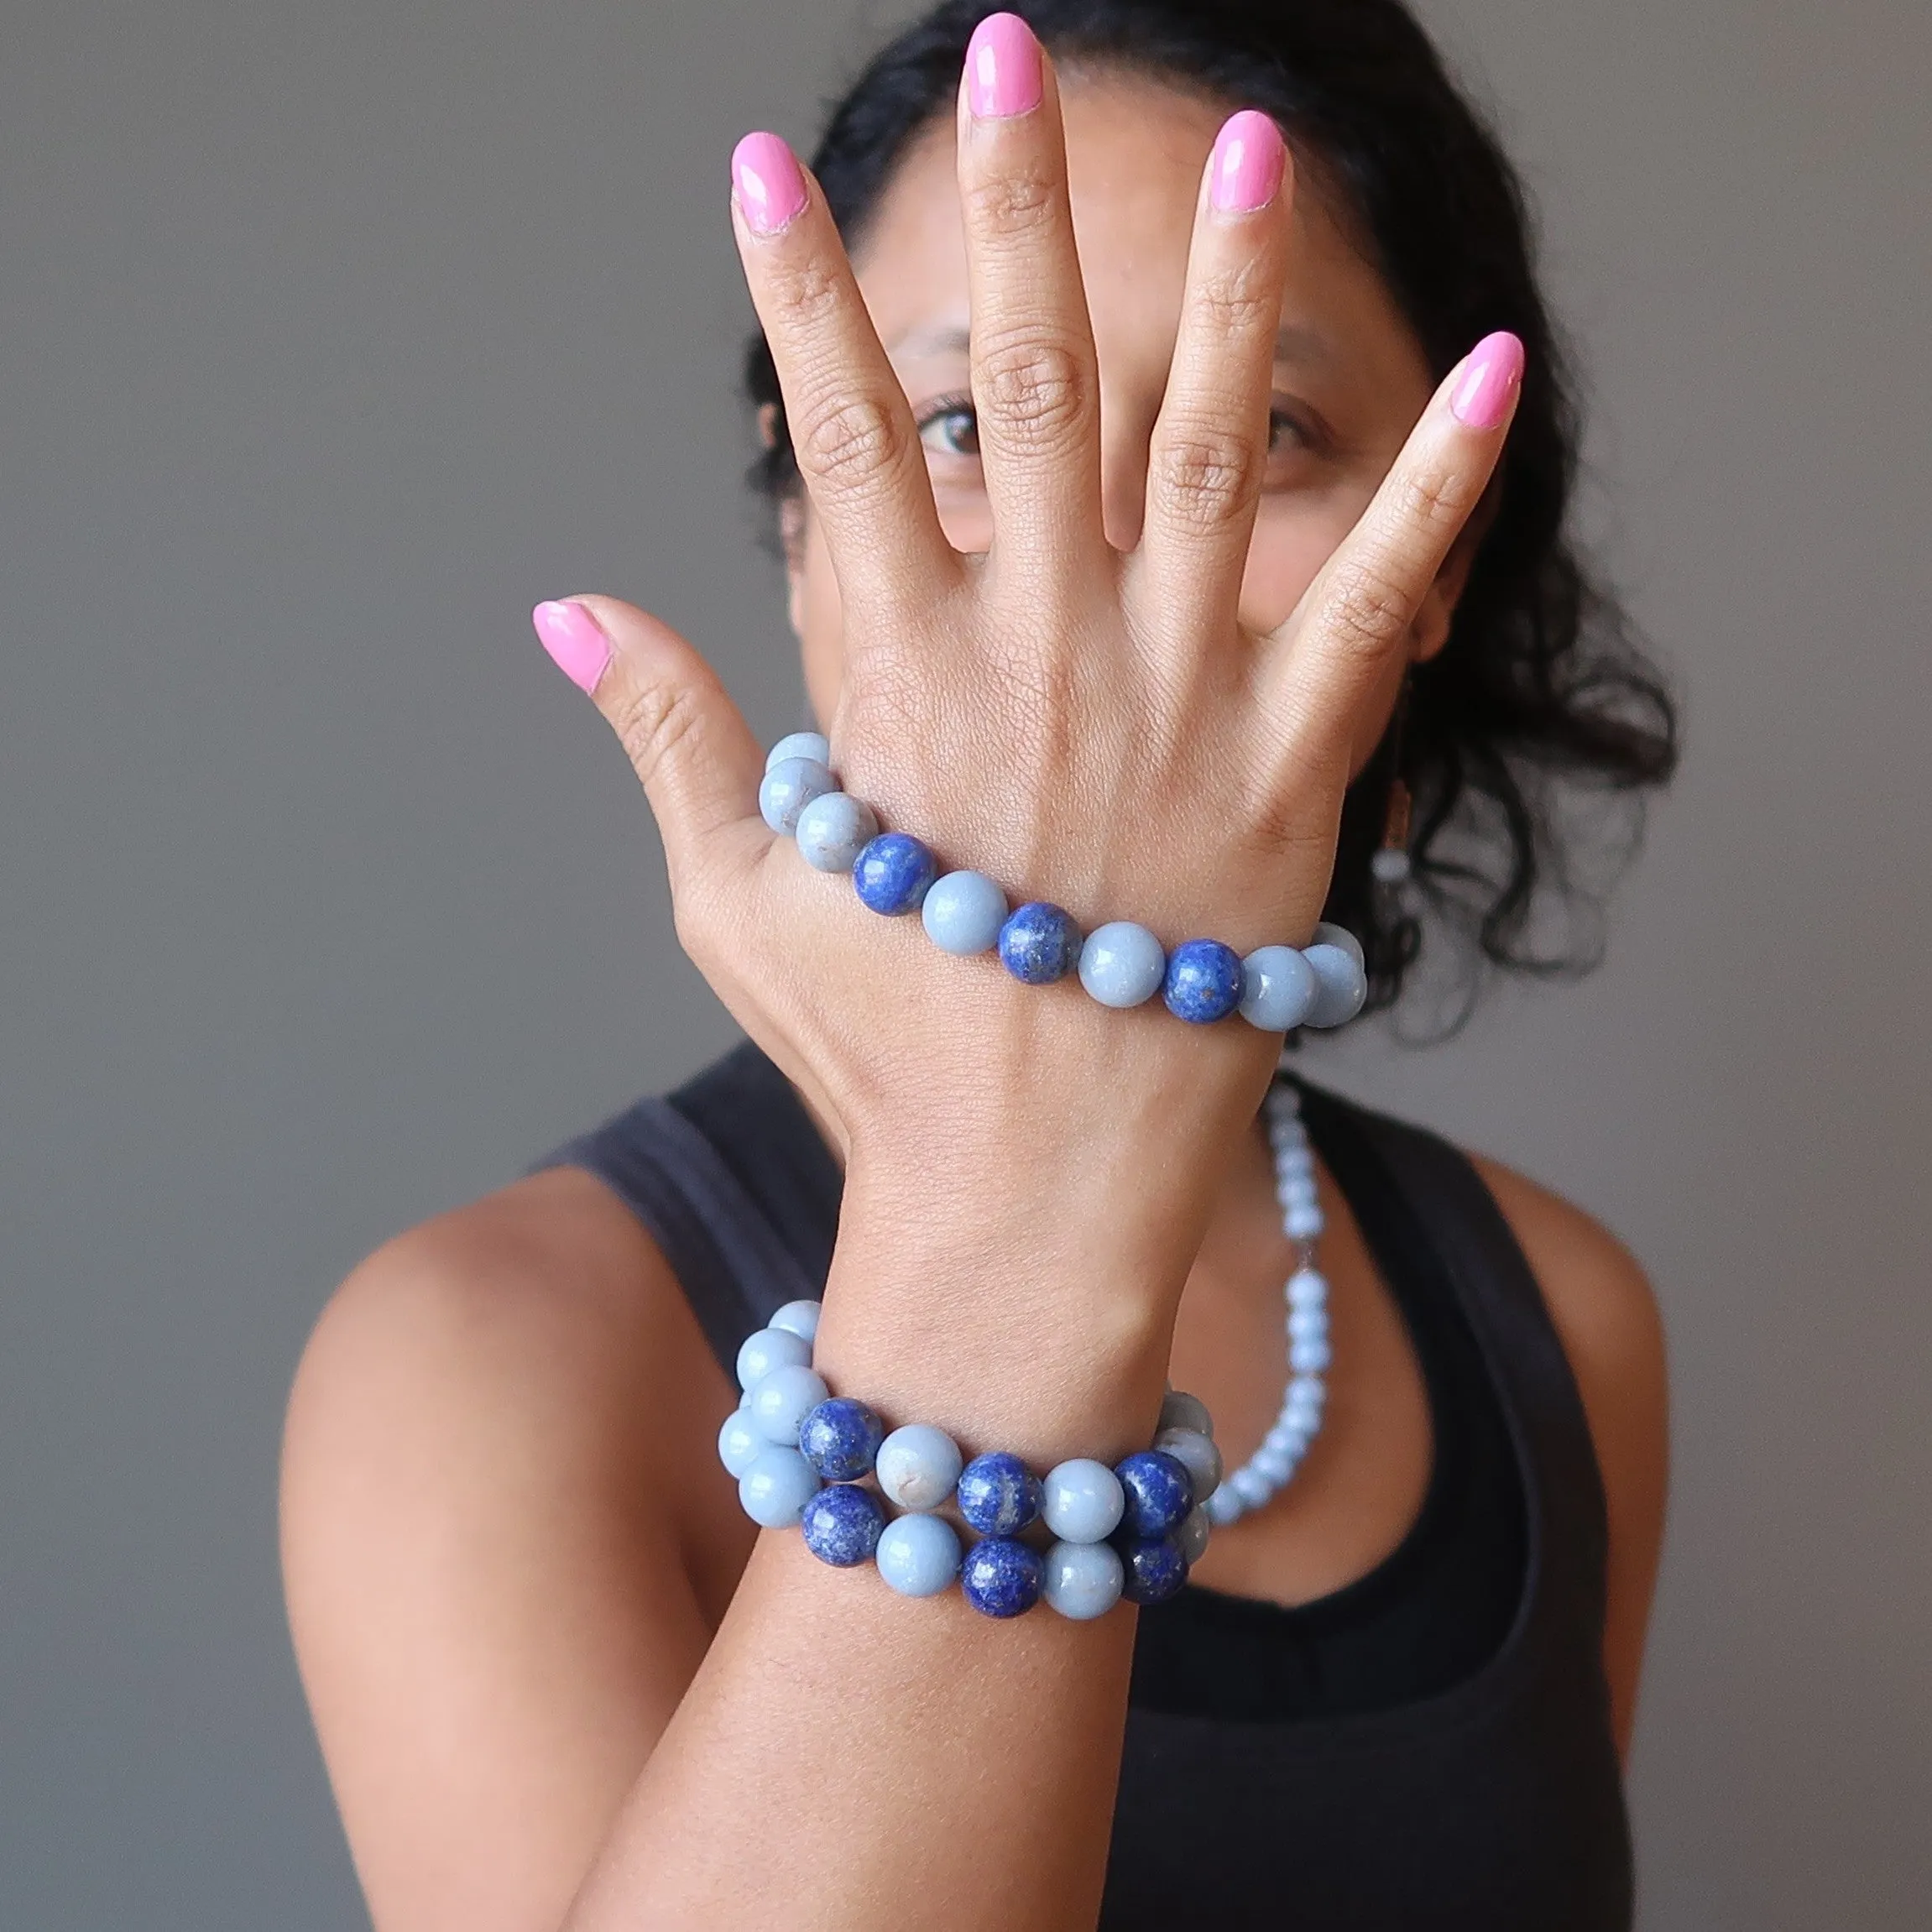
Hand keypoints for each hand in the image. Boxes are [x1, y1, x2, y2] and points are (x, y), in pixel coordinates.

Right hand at [536, 23, 1517, 1230]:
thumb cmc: (879, 1054)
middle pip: (1036, 386)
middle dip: (1018, 206)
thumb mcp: (735, 900)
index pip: (840, 436)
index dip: (794, 293)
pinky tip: (1505, 372)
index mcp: (897, 682)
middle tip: (1016, 51)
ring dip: (1230, 284)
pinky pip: (1376, 609)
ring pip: (1211, 452)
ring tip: (1249, 146)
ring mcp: (1178, 711)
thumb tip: (564, 609)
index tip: (757, 172)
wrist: (1032, 1199)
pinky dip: (1441, 492)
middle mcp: (1042, 662)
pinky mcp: (1292, 780)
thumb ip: (663, 735)